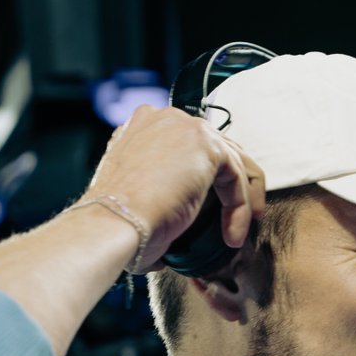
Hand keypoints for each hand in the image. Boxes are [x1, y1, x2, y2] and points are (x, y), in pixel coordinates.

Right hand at [82, 105, 265, 270]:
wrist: (116, 223)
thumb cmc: (119, 222)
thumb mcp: (133, 200)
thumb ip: (156, 198)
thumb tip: (170, 236)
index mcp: (140, 129)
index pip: (186, 147)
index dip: (203, 180)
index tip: (211, 211)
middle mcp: (163, 120)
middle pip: (213, 148)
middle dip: (230, 186)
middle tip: (235, 218)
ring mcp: (185, 127)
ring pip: (230, 161)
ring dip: (239, 200)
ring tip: (236, 233)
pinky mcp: (206, 144)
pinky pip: (236, 175)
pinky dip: (240, 206)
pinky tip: (232, 233)